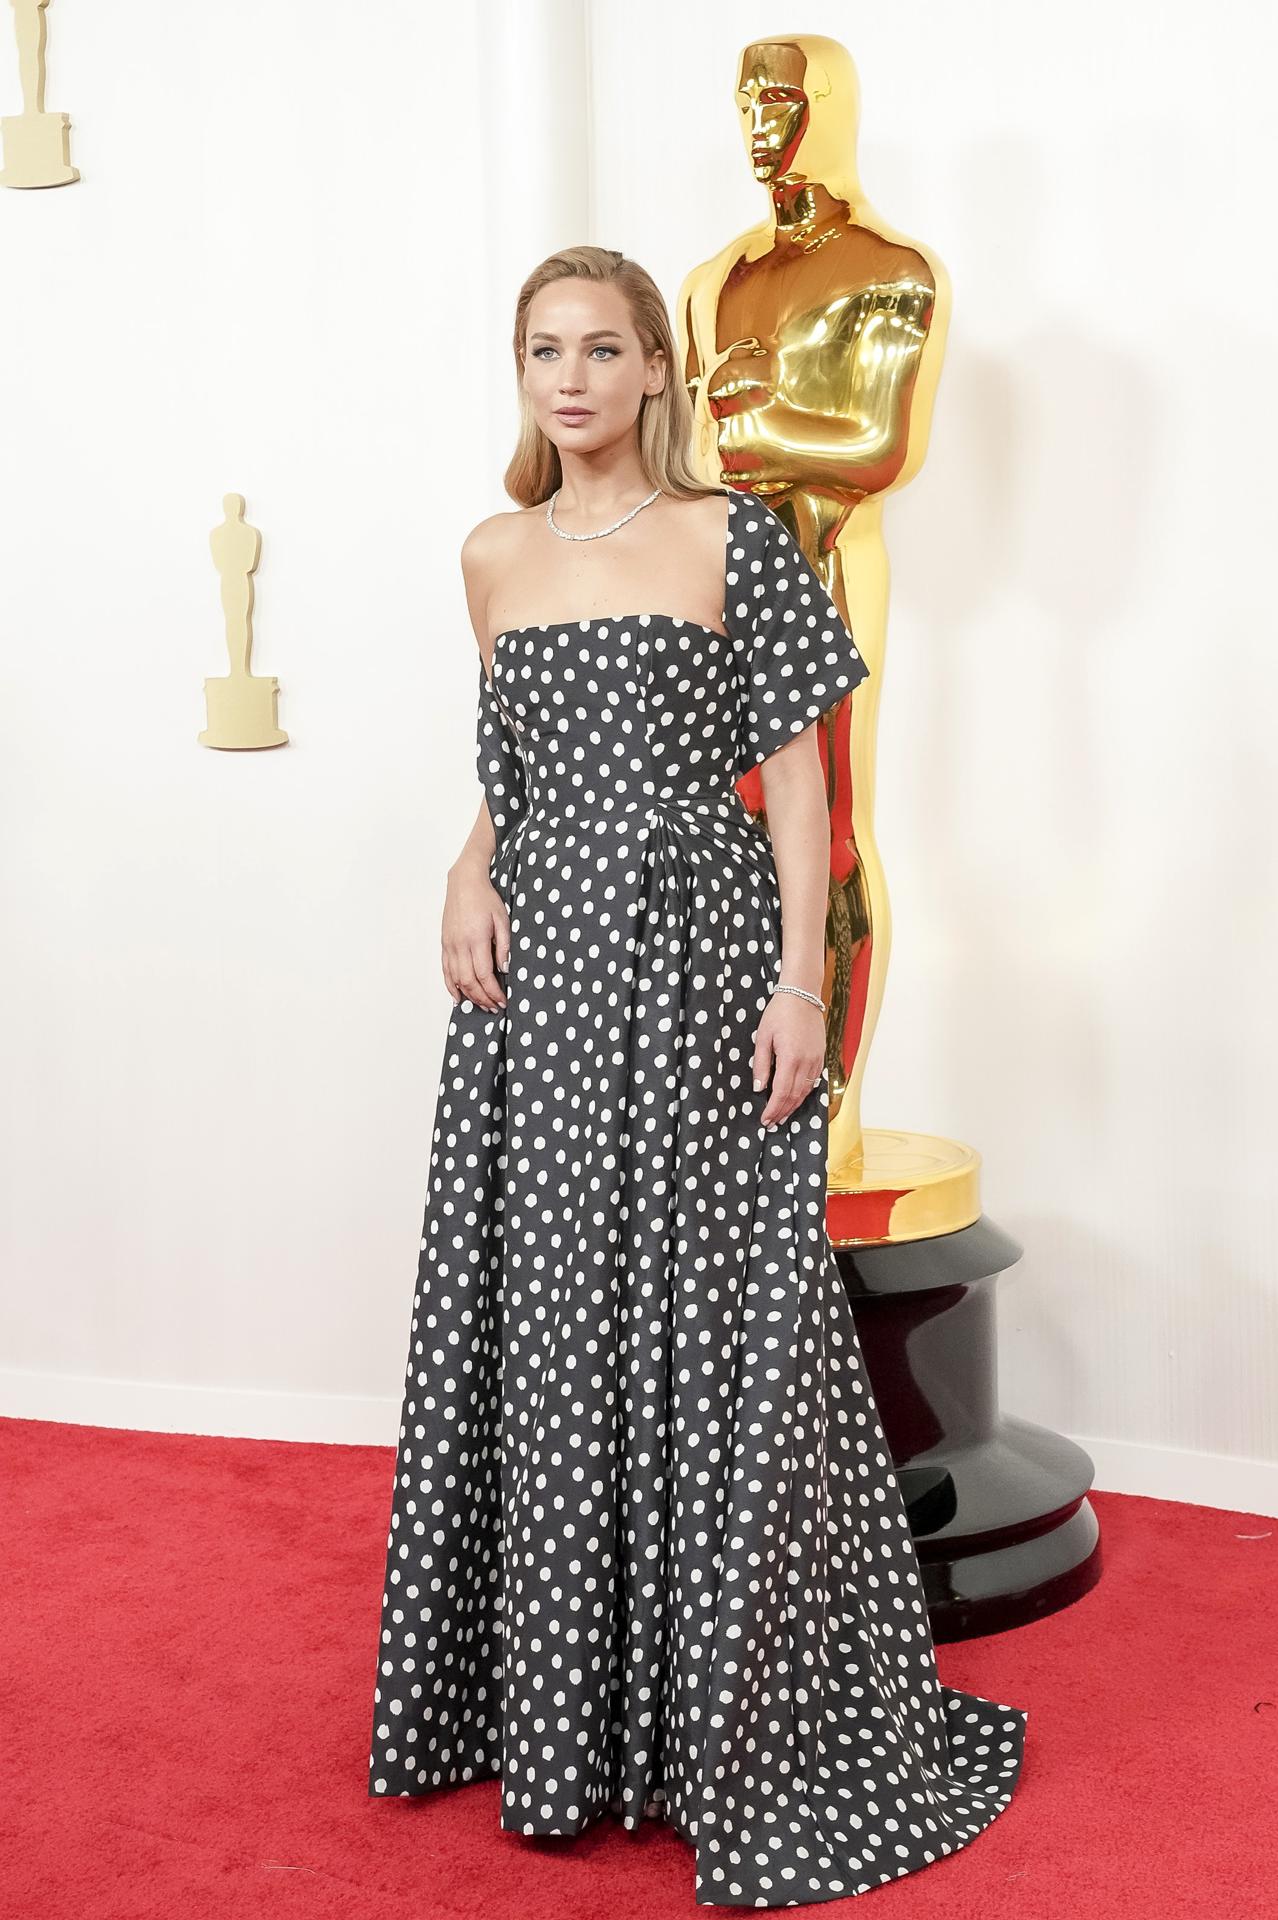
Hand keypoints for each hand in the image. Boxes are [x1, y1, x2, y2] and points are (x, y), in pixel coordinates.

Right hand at [442, 859, 509, 1011]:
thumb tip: (504, 969)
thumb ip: (504, 946)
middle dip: (483, 998)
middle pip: (469, 982)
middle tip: (494, 1007)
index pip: (484, 975)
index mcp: (476, 939)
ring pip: (456, 979)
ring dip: (469, 996)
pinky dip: (451, 986)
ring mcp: (450, 945)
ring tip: (482, 1005)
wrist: (464, 883)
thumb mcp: (502, 920)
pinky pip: (446, 970)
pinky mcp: (444, 944)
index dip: (493, 992)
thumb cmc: (485, 898)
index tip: (503, 1001)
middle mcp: (460, 945)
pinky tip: (458, 997)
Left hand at [752, 990, 825, 1127]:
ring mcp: (816, 1059)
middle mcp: (807, 1062)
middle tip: (771, 1123)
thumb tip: (759, 1088)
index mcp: (791, 1058)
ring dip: (794, 1105)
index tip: (765, 1119)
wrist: (802, 995)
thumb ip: (760, 1064)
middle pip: (795, 1096)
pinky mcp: (821, 1056)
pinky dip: (803, 1093)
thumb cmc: (779, 1013)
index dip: (773, 1109)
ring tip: (782, 1115)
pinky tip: (795, 1098)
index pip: (781, 1092)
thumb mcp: (763, 1037)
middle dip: (783, 1112)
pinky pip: (813, 1081)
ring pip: (806, 1091)